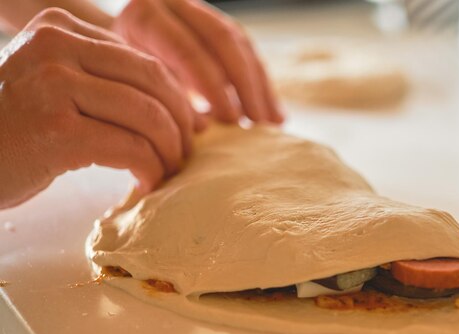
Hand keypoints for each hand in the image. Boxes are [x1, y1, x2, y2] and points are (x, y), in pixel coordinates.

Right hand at [0, 8, 192, 208]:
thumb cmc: (18, 129)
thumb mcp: (57, 85)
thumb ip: (106, 81)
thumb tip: (188, 107)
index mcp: (59, 28)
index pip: (142, 60)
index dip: (176, 98)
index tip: (186, 128)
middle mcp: (55, 47)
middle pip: (152, 82)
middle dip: (181, 123)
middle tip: (184, 152)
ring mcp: (54, 87)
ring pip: (147, 115)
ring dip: (169, 150)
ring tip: (168, 170)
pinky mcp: (57, 131)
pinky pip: (130, 148)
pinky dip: (149, 168)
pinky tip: (146, 182)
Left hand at [113, 0, 282, 123]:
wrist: (115, 51)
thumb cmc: (121, 78)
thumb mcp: (133, 85)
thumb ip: (165, 101)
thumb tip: (203, 127)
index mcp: (146, 17)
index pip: (187, 49)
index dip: (212, 86)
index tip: (230, 121)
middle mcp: (176, 5)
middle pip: (222, 40)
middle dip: (244, 85)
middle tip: (256, 122)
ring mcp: (199, 12)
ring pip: (241, 44)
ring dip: (259, 86)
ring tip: (271, 122)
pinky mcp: (217, 25)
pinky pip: (248, 52)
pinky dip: (261, 85)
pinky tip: (273, 113)